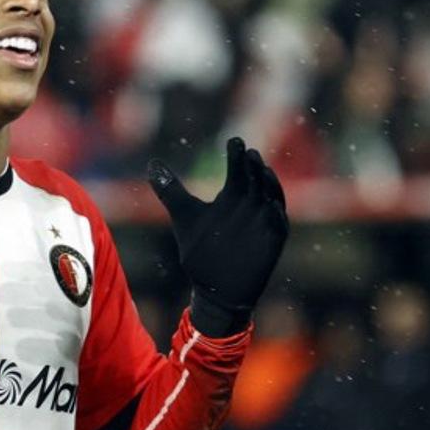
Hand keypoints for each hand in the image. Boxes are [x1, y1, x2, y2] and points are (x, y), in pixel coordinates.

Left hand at [148, 138, 288, 335]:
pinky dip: (277, 215)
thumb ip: (170, 189)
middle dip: (254, 166)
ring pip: (271, 197)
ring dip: (269, 184)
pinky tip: (273, 206)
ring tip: (263, 170)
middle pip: (256, 179)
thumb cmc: (201, 250)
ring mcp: (263, 223)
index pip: (238, 169)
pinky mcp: (271, 243)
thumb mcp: (184, 216)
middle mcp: (251, 205)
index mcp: (233, 195)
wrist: (214, 288)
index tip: (234, 141)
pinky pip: (279, 225)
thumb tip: (151, 163)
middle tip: (249, 152)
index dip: (237, 155)